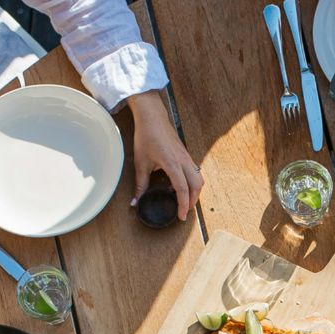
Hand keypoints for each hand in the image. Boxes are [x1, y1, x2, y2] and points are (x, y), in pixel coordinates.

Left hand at [127, 95, 202, 222]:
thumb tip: (135, 202)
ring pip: (199, 179)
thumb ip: (140, 185)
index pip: (182, 189)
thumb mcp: (141, 163)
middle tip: (184, 211)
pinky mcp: (186, 154)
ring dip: (195, 192)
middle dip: (192, 201)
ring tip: (185, 201)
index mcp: (172, 163)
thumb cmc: (146, 136)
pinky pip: (195, 172)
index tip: (181, 216)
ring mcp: (187, 157)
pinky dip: (192, 183)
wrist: (152, 117)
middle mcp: (183, 161)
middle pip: (197, 186)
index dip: (183, 205)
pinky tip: (181, 186)